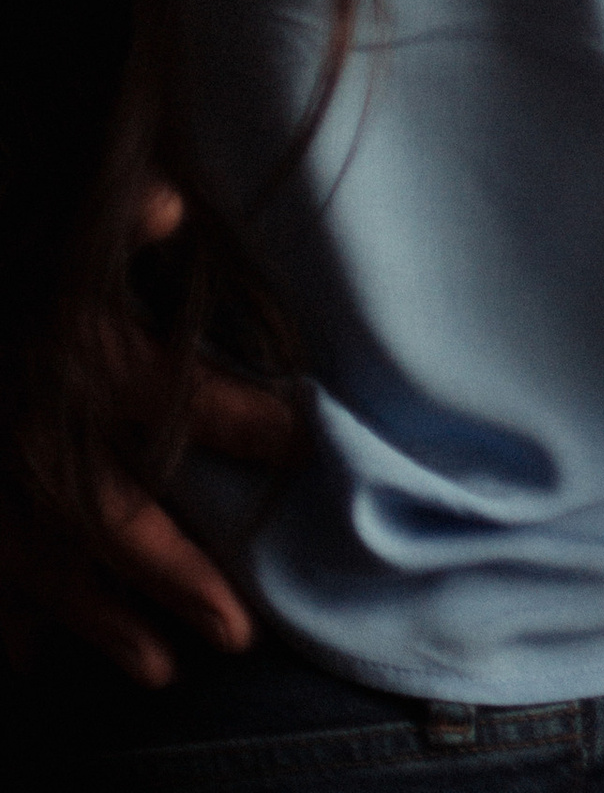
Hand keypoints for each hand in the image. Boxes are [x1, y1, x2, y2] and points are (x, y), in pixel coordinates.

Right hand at [0, 188, 297, 688]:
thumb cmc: (10, 273)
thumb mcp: (64, 239)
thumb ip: (118, 222)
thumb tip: (168, 198)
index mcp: (77, 361)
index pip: (178, 399)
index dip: (248, 424)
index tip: (308, 446)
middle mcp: (36, 435)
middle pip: (116, 518)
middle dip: (178, 576)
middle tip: (239, 630)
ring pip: (50, 567)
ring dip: (103, 622)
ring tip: (161, 670)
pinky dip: (6, 618)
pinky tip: (32, 658)